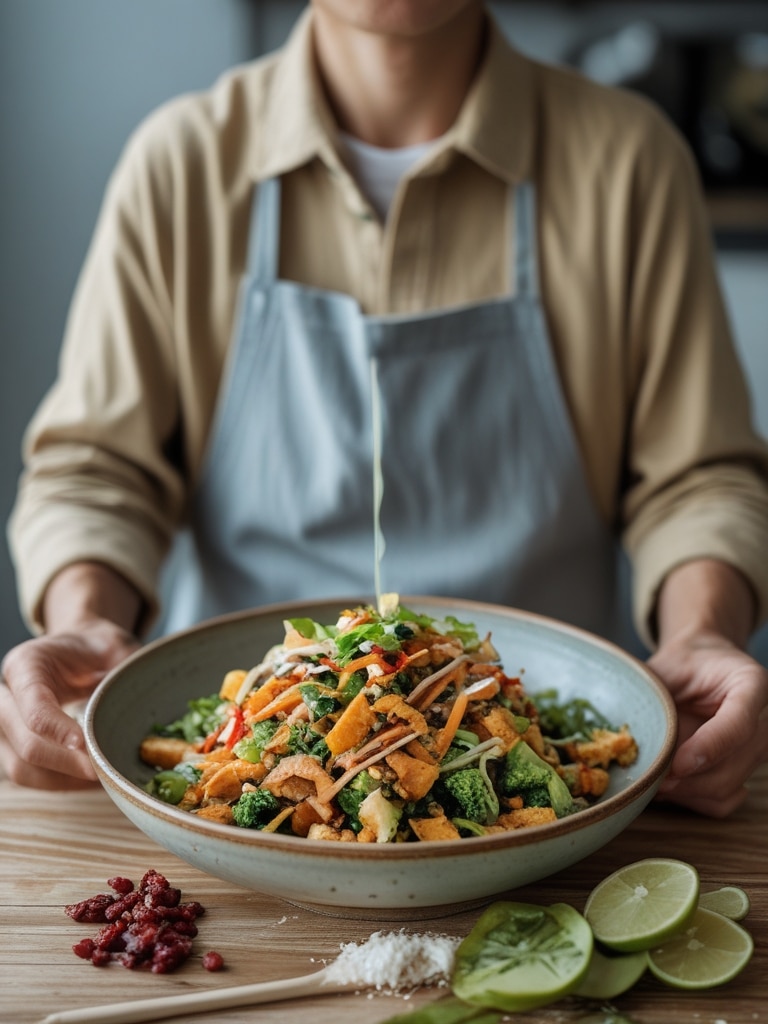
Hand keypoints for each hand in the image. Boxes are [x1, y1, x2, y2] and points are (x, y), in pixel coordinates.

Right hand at [0, 620, 139, 789]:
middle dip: (64, 762)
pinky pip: (29, 775)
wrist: (85, 650)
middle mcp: (7, 695)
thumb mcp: (116, 646)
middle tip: (102, 770)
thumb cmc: (100, 648)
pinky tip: (91, 779)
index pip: (33, 705)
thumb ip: (122, 668)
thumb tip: (140, 702)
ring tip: (101, 778)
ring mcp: (7, 723)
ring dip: (62, 779)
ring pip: (20, 767)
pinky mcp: (15, 745)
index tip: (86, 744)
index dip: (57, 730)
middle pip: (23, 742)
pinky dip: (60, 782)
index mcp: (27, 664)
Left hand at [648, 630, 767, 816]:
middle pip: (733, 765)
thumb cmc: (681, 664)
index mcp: (751, 683)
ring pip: (726, 788)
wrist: (700, 665)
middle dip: (689, 779)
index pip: (738, 725)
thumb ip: (658, 697)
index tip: (677, 766)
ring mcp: (759, 748)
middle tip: (650, 780)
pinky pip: (722, 801)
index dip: (708, 749)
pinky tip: (667, 785)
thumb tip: (632, 739)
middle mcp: (765, 719)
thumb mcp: (668, 668)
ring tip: (652, 782)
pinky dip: (692, 799)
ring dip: (686, 791)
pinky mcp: (745, 769)